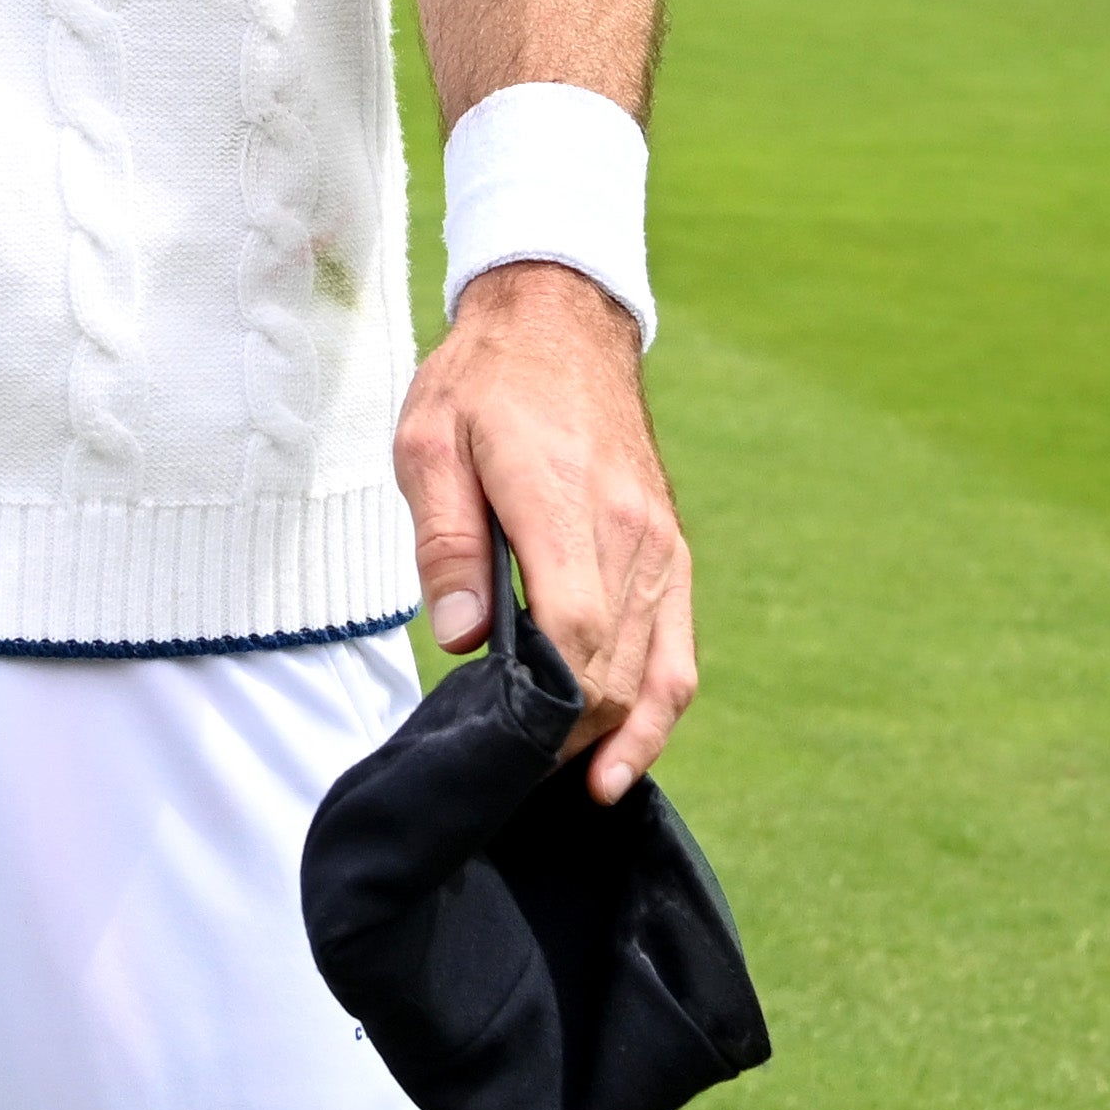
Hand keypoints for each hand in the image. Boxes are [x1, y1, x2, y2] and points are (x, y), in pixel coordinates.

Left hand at [395, 264, 692, 800]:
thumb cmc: (482, 382)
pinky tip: (624, 754)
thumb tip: (460, 639)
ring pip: (657, 671)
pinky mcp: (671, 551)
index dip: (547, 702)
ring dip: (618, 736)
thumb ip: (445, 542)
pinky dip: (660, 708)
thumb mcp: (429, 443)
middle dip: (571, 736)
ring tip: (574, 789)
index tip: (507, 743)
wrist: (559, 320)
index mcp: (565, 505)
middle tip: (511, 779)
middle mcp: (630, 534)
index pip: (574, 632)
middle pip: (616, 668)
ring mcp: (660, 546)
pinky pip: (680, 649)